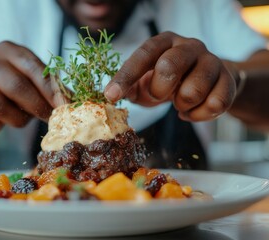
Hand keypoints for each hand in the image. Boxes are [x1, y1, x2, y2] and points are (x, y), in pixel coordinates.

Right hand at [0, 41, 66, 140]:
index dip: (50, 88)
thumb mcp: (31, 82)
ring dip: (18, 118)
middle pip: (15, 85)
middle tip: (50, 117)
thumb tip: (76, 103)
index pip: (32, 66)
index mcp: (7, 50)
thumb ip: (51, 88)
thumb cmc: (12, 91)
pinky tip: (1, 122)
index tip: (65, 106)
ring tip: (24, 119)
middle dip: (37, 104)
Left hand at [105, 32, 235, 120]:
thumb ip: (128, 87)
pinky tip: (193, 110)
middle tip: (159, 96)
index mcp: (164, 42)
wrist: (207, 81)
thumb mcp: (144, 82)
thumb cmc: (168, 81)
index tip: (111, 96)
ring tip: (179, 102)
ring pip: (193, 91)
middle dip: (158, 90)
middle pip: (169, 66)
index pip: (143, 55)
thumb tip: (110, 97)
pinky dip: (198, 115)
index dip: (126, 76)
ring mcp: (211, 61)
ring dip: (181, 105)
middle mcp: (189, 46)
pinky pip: (215, 105)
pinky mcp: (228, 79)